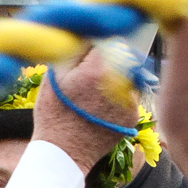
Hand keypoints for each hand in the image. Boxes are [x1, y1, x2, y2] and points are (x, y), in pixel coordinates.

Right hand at [30, 46, 141, 168]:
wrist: (64, 153)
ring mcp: (130, 101)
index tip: (83, 59)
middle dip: (105, 63)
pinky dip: (118, 96)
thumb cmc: (54, 113)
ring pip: (126, 76)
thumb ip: (73, 51)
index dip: (92, 49)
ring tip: (93, 95)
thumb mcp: (54, 77)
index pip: (105, 42)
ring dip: (114, 79)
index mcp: (98, 70)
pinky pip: (129, 95)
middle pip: (119, 58)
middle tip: (87, 79)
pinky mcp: (133, 116)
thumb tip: (85, 34)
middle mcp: (120, 83)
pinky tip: (100, 107)